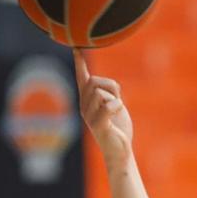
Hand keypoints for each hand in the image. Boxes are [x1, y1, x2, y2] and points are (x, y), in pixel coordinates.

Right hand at [74, 49, 133, 167]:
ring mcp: (89, 117)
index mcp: (87, 100)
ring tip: (116, 111)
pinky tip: (118, 113)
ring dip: (115, 97)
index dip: (79, 63)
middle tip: (117, 99)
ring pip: (101, 92)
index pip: (81, 78)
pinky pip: (109, 105)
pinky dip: (118, 105)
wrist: (119, 150)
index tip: (76, 47)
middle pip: (94, 81)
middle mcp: (83, 107)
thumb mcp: (113, 104)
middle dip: (111, 86)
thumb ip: (108, 92)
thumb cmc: (117, 126)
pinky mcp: (98, 125)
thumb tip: (105, 84)